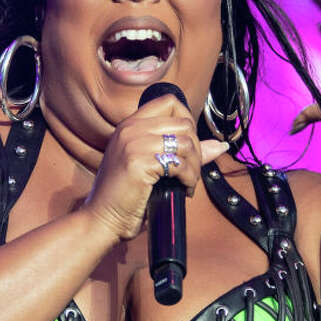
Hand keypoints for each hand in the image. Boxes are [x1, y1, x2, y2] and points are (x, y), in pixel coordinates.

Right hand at [83, 94, 229, 240]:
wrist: (102, 219)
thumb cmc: (125, 196)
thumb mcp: (151, 165)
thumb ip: (182, 151)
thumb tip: (218, 146)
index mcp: (130, 125)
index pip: (169, 101)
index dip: (187, 120)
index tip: (188, 146)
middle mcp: (130, 129)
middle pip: (184, 123)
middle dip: (197, 149)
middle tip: (191, 171)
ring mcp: (133, 144)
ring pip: (186, 143)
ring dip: (195, 167)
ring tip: (187, 182)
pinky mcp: (139, 162)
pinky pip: (180, 163)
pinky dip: (188, 178)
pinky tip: (182, 189)